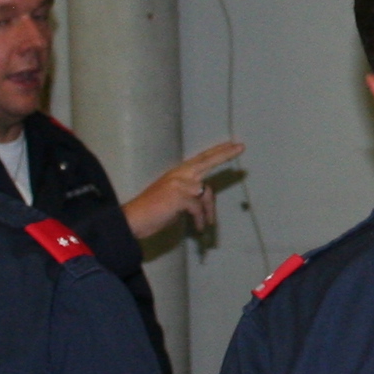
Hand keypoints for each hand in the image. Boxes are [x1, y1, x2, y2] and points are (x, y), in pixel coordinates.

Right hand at [123, 140, 246, 241]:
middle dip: (224, 154)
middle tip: (240, 147)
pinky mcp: (179, 196)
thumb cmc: (152, 212)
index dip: (217, 152)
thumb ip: (190, 194)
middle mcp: (179, 174)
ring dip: (208, 212)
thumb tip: (205, 198)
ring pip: (205, 194)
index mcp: (177, 173)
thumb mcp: (173, 199)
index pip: (201, 159)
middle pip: (206, 160)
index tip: (232, 144)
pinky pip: (199, 209)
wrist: (133, 220)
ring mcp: (179, 183)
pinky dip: (201, 220)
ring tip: (206, 224)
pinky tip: (199, 228)